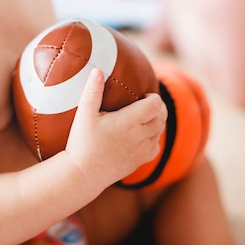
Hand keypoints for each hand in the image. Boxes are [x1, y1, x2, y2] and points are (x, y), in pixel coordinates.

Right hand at [65, 68, 166, 190]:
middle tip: (144, 103)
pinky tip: (141, 136)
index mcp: (130, 122)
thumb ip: (92, 91)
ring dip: (156, 122)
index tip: (142, 96)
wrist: (83, 174)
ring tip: (142, 117)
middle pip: (161, 117)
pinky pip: (156, 147)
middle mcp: (141, 136)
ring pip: (160, 131)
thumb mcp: (84, 114)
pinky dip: (154, 139)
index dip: (153, 97)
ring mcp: (142, 150)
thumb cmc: (82, 143)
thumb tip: (97, 70)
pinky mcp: (139, 162)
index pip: (155, 105)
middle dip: (157, 108)